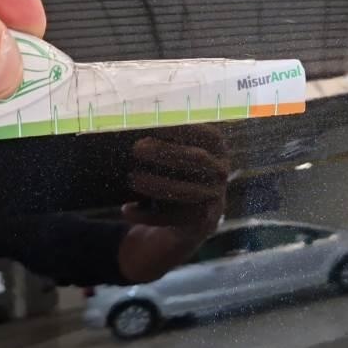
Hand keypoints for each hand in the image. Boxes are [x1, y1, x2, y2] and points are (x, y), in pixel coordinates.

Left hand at [118, 125, 228, 282]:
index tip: (157, 123)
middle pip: (198, 159)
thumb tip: (134, 136)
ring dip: (158, 185)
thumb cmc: (175, 180)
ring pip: (188, 192)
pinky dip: (148, 216)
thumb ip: (163, 147)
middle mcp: (221, 173)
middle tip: (137, 147)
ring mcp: (216, 200)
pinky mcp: (203, 224)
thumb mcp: (174, 162)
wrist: (187, 224)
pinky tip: (126, 210)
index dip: (185, 128)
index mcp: (218, 151)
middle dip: (166, 152)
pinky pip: (175, 219)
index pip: (208, 135)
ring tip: (132, 179)